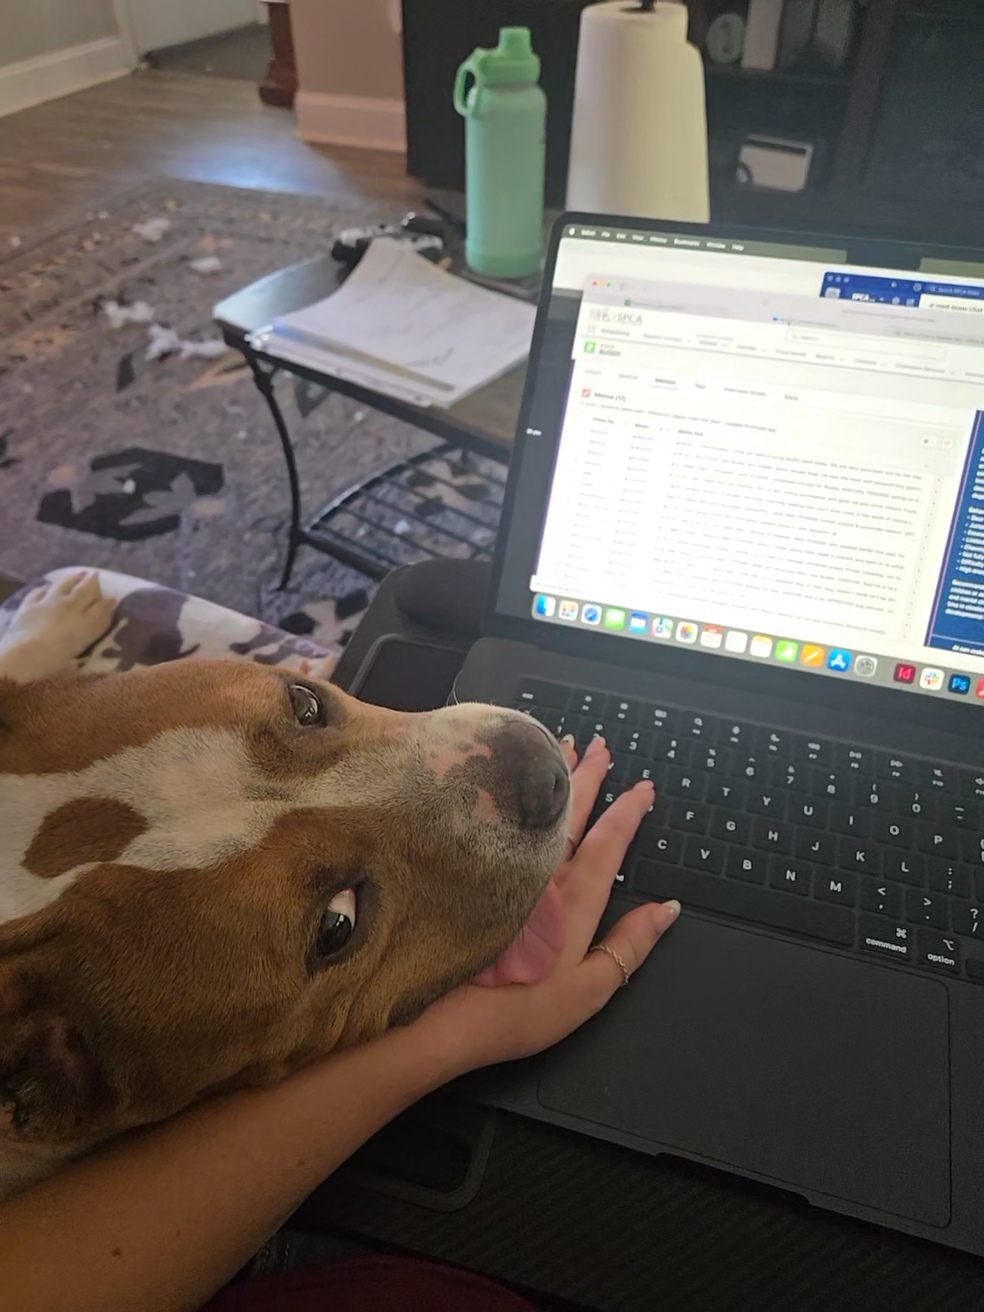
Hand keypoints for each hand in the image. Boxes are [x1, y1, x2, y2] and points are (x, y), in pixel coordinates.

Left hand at [410, 735, 680, 1073]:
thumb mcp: (587, 991)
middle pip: (568, 812)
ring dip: (550, 776)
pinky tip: (504, 783)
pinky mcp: (464, 872)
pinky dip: (507, 794)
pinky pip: (493, 819)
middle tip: (603, 746)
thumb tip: (667, 909)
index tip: (645, 787)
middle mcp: (535, 873)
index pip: (607, 842)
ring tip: (562, 747)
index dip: (629, 812)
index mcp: (571, 899)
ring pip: (529, 808)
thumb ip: (630, 946)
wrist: (436, 1016)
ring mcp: (496, 868)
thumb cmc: (512, 1012)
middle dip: (589, 776)